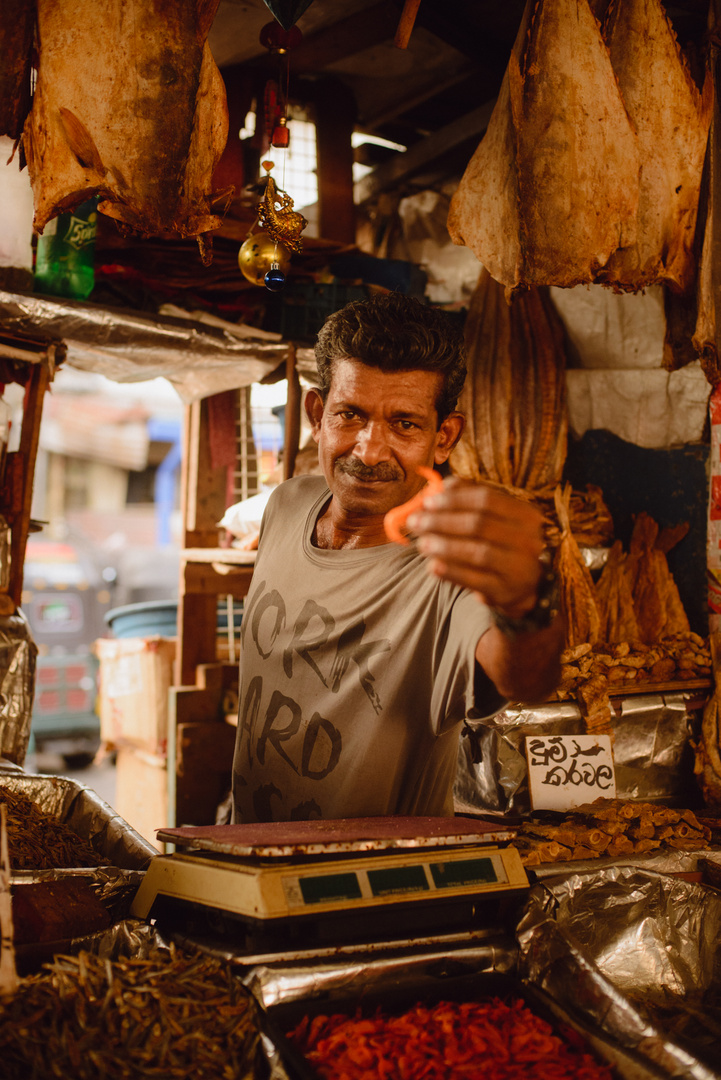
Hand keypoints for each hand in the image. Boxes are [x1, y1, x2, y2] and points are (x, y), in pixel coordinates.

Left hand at [407, 478, 544, 616]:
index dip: (454, 499)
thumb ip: (469, 499)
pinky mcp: (506, 591)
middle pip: (479, 524)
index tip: (428, 502)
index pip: (487, 499)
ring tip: (421, 544)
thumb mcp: (493, 519)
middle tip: (415, 522)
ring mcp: (519, 567)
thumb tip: (442, 486)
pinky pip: (476, 580)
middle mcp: (528, 539)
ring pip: (478, 552)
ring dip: (444, 546)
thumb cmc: (501, 544)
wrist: (525, 586)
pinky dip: (452, 572)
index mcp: (525, 514)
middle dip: (442, 521)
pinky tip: (432, 566)